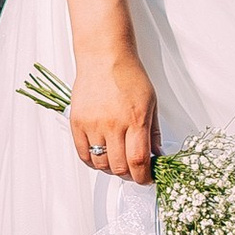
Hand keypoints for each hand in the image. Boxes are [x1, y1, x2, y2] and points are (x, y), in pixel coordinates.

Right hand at [69, 48, 157, 187]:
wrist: (103, 57)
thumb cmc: (128, 75)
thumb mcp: (150, 102)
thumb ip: (153, 131)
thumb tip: (157, 154)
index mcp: (135, 120)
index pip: (138, 162)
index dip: (143, 177)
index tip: (146, 178)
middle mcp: (113, 125)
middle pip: (119, 167)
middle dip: (130, 175)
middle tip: (134, 171)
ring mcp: (93, 125)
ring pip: (101, 164)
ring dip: (111, 169)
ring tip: (117, 162)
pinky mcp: (77, 122)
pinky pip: (83, 154)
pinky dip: (93, 161)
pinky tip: (100, 157)